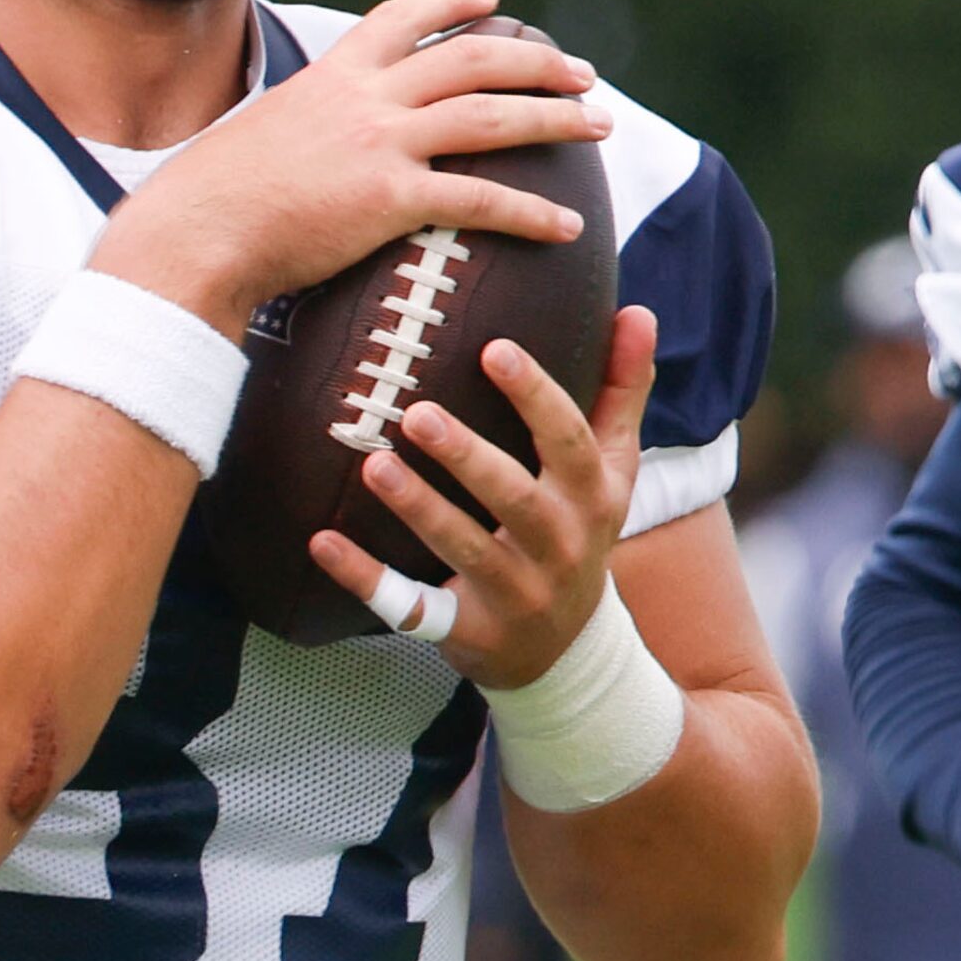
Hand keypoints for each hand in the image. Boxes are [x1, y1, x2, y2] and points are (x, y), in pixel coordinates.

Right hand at [92, 0, 609, 331]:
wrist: (194, 233)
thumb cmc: (210, 200)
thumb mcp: (257, 134)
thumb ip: (298, 128)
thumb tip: (301, 149)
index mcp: (332, 76)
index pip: (400, 17)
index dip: (451, 2)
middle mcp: (365, 97)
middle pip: (474, 60)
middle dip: (538, 61)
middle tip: (582, 73)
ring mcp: (382, 143)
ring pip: (493, 117)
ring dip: (556, 118)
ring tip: (599, 125)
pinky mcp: (391, 198)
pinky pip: (482, 199)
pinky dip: (533, 212)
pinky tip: (566, 224)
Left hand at [307, 306, 657, 687]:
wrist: (567, 648)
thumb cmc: (580, 529)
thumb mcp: (614, 468)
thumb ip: (622, 390)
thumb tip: (638, 311)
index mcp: (593, 496)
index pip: (569, 440)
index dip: (535, 395)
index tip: (494, 349)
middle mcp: (560, 545)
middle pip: (514, 498)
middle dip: (466, 456)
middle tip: (417, 413)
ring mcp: (515, 593)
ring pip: (464, 549)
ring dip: (418, 508)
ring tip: (374, 465)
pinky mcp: (468, 630)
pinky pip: (413, 607)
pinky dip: (367, 579)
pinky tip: (322, 542)